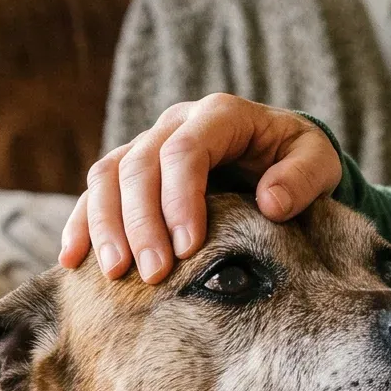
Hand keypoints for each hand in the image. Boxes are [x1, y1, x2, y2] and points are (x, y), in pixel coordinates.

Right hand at [61, 93, 342, 283]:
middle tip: (153, 274)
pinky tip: (73, 260)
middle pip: (139, 165)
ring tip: (114, 274)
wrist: (278, 156)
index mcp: (220, 115)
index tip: (187, 249)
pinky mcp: (130, 171)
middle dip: (141, 222)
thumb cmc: (297, 160)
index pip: (185, 150)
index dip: (179, 199)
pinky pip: (95, 192)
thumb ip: (302, 178)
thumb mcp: (318, 161)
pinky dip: (82, 224)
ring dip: (105, 225)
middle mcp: (176, 123)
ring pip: (108, 176)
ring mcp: (147, 144)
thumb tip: (270, 203)